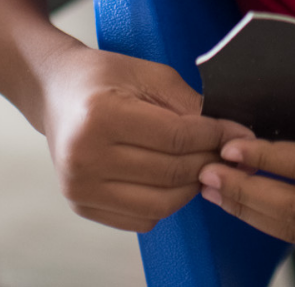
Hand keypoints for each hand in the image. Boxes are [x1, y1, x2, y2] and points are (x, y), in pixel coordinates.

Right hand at [41, 43, 251, 231]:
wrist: (56, 92)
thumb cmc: (105, 77)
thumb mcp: (150, 75)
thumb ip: (188, 104)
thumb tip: (228, 132)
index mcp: (101, 116)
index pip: (175, 137)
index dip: (214, 136)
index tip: (238, 132)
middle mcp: (85, 158)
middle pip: (169, 172)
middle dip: (209, 161)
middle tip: (230, 150)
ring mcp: (79, 188)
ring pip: (159, 204)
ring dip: (192, 187)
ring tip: (205, 164)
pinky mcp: (81, 207)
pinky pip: (140, 219)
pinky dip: (167, 203)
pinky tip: (175, 179)